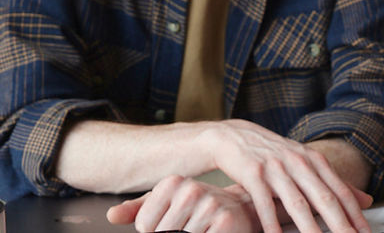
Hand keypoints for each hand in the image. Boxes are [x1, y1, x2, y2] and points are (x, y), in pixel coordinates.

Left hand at [107, 177, 259, 232]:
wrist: (244, 209)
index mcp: (173, 183)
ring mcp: (209, 204)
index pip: (144, 225)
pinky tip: (215, 231)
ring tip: (204, 228)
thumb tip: (112, 215)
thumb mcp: (169, 204)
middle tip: (192, 225)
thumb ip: (139, 209)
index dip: (156, 231)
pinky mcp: (225, 221)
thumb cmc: (203, 208)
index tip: (175, 220)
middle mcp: (190, 189)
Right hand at [201, 119, 371, 232]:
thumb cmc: (276, 155)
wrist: (235, 137)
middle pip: (324, 198)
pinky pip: (265, 205)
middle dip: (340, 224)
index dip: (355, 214)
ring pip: (297, 204)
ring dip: (310, 228)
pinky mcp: (253, 174)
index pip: (340, 191)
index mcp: (315, 160)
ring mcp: (276, 168)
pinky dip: (271, 224)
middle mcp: (299, 162)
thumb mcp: (308, 162)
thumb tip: (368, 200)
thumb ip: (336, 183)